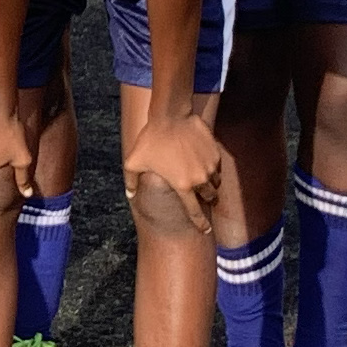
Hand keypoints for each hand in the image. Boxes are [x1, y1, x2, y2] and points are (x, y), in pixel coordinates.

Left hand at [134, 106, 225, 230]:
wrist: (170, 116)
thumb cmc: (150, 140)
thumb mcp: (133, 162)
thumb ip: (131, 181)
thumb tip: (130, 194)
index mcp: (182, 186)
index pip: (195, 211)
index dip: (201, 223)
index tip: (206, 230)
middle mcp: (200, 179)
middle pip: (210, 196)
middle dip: (208, 199)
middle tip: (204, 197)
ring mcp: (210, 166)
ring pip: (216, 181)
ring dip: (210, 183)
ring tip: (202, 178)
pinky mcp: (215, 152)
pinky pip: (217, 166)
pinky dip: (211, 167)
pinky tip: (202, 161)